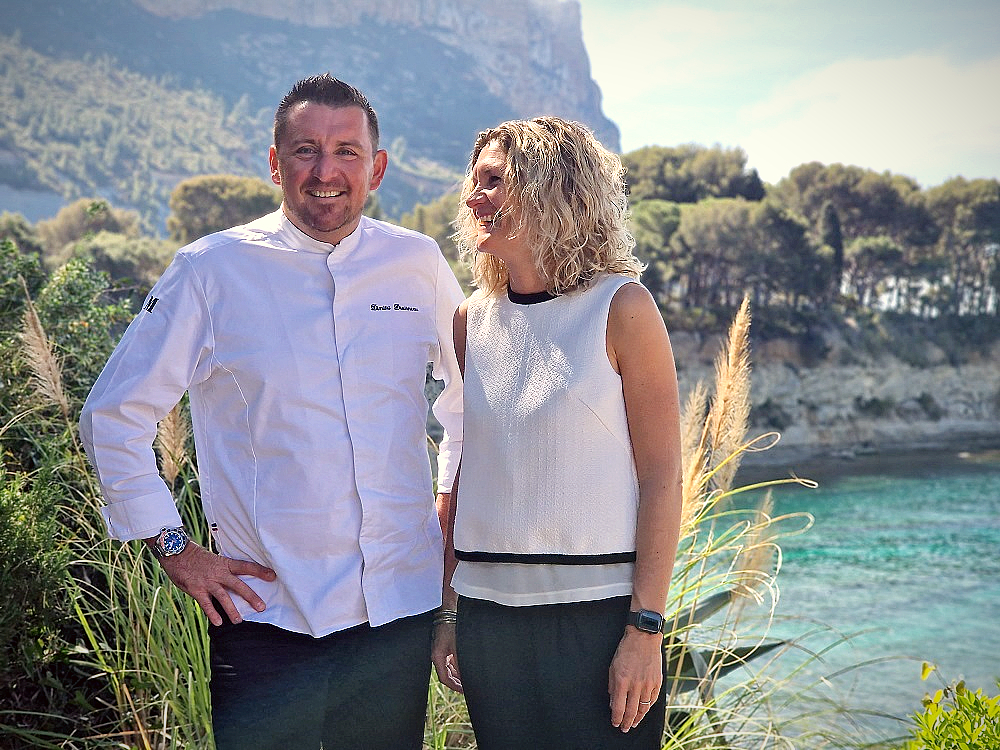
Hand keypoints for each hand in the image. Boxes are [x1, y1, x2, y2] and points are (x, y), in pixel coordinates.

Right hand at [155, 541, 276, 626]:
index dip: (260, 571)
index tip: (273, 576)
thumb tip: (235, 582)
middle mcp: (219, 573)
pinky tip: (219, 622)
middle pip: (239, 585)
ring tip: (239, 621)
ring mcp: (208, 582)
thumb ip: (223, 571)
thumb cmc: (196, 558)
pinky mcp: (196, 589)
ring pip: (224, 597)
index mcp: (225, 564)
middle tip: (262, 607)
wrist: (177, 553)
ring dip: (232, 610)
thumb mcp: (214, 561)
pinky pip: (206, 604)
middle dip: (251, 597)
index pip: (246, 567)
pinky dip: (212, 613)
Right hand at [431, 621, 463, 692]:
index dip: (454, 686)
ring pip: (447, 668)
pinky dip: (455, 667)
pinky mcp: (443, 647)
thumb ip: (459, 661)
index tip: (463, 690)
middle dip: (455, 682)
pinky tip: (463, 669)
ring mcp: (439, 651)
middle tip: (466, 688)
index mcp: (438, 656)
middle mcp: (437, 656)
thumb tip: (463, 675)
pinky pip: (448, 661)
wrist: (446, 611)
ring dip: (456, 675)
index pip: (444, 677)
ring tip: (466, 681)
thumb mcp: (457, 645)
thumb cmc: (451, 626)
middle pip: (445, 674)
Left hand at [608, 627, 661, 731]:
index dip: (616, 719)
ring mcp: (648, 684)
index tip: (615, 723)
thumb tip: (613, 703)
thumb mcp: (613, 667)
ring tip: (633, 724)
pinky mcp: (657, 682)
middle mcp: (636, 685)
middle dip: (627, 723)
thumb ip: (613, 687)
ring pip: (643, 709)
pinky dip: (647, 708)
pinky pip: (652, 700)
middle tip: (624, 728)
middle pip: (631, 711)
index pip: (619, 708)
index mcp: (622, 681)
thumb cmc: (626, 651)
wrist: (643, 638)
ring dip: (637, 719)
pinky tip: (643, 712)